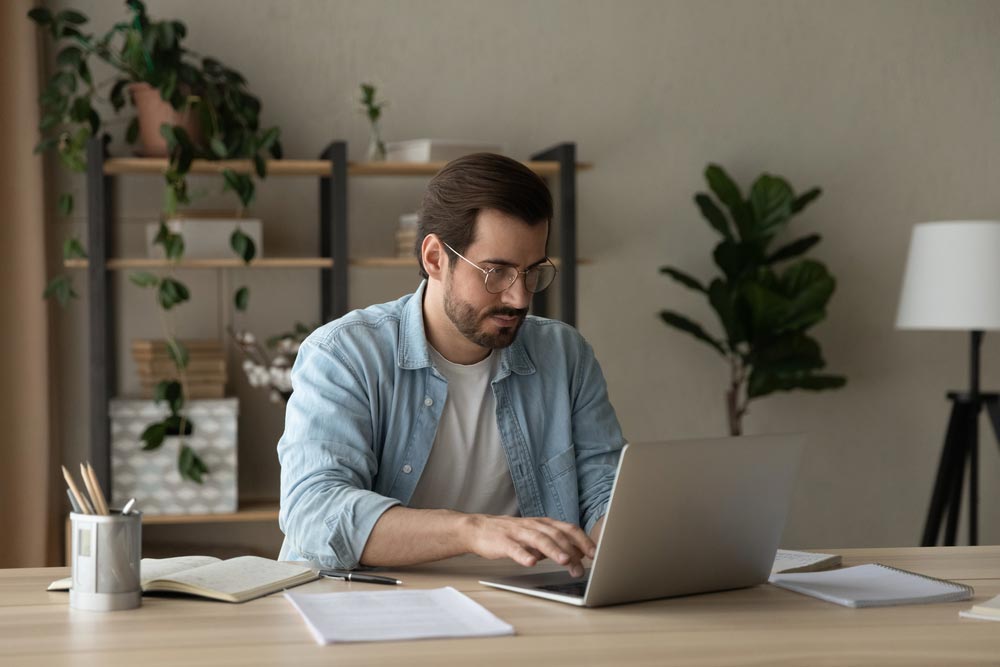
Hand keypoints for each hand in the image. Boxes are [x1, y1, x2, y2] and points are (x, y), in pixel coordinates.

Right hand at [464, 515, 595, 577]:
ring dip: (554, 550)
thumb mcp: (536, 536)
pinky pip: (514, 548)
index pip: (568, 529)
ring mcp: (518, 532)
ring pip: (539, 539)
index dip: (583, 541)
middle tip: (581, 567)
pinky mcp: (502, 542)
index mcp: (543, 524)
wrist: (479, 529)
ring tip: (564, 561)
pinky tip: (531, 563)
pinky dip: (524, 555)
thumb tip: (577, 554)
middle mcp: (533, 525)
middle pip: (557, 535)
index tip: (595, 554)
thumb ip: (555, 543)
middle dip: (571, 551)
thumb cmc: (510, 534)